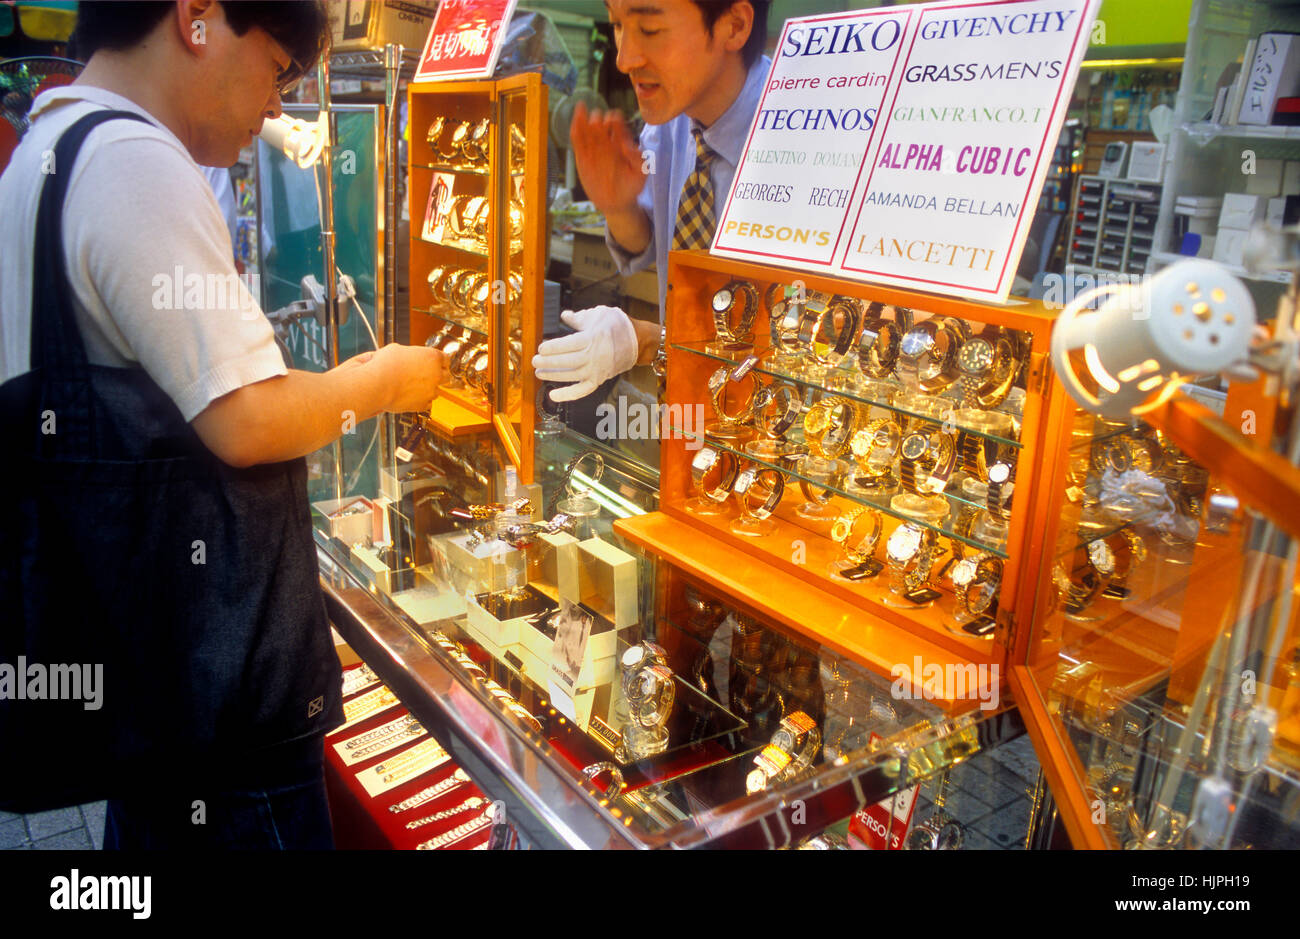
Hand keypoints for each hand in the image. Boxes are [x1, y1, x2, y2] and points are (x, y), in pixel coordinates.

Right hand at [368, 343, 446, 412]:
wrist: (378, 384)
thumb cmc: (385, 365)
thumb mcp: (398, 350)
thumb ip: (410, 354)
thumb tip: (406, 356)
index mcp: (433, 357)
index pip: (446, 359)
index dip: (440, 361)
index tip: (436, 364)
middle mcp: (436, 374)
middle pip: (446, 376)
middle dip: (438, 376)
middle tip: (428, 376)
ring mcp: (431, 390)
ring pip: (436, 391)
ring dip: (428, 389)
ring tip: (414, 387)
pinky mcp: (424, 404)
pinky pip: (427, 403)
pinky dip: (421, 401)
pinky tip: (412, 397)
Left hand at [532, 306, 637, 401]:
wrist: (638, 341)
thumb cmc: (617, 325)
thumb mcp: (598, 315)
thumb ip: (578, 318)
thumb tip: (564, 316)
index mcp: (592, 338)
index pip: (567, 345)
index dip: (552, 348)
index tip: (541, 347)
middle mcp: (593, 356)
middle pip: (566, 362)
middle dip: (548, 362)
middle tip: (534, 361)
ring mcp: (596, 370)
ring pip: (570, 376)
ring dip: (553, 375)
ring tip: (539, 372)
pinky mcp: (599, 379)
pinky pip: (581, 390)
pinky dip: (567, 395)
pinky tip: (553, 395)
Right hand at [570, 100, 646, 216]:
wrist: (617, 202)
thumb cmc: (631, 186)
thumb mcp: (640, 173)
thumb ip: (638, 158)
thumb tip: (629, 144)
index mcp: (621, 143)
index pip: (617, 125)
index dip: (615, 119)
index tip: (614, 119)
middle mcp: (607, 143)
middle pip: (600, 123)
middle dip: (598, 118)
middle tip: (597, 120)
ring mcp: (593, 148)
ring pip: (587, 128)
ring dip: (584, 118)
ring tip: (582, 109)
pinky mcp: (582, 156)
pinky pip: (577, 139)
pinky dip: (576, 128)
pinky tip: (576, 118)